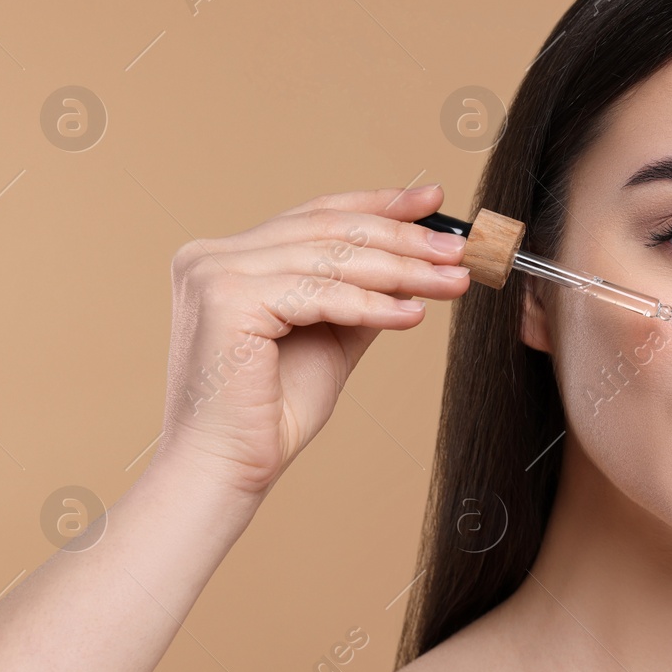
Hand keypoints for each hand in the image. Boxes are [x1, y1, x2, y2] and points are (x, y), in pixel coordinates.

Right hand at [152, 183, 467, 502]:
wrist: (226, 469)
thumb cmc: (272, 414)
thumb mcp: (331, 338)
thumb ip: (361, 296)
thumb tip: (414, 265)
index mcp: (228, 258)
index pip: (316, 215)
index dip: (379, 205)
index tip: (434, 202)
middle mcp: (213, 256)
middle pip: (329, 231)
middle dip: (403, 238)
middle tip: (458, 247)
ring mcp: (214, 274)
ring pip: (332, 260)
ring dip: (402, 270)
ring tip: (452, 280)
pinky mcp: (227, 300)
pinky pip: (320, 295)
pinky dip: (374, 305)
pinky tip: (413, 315)